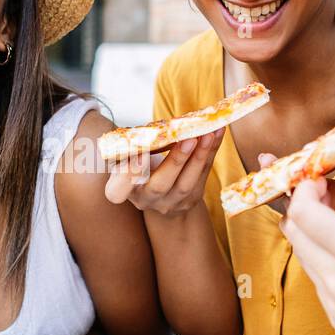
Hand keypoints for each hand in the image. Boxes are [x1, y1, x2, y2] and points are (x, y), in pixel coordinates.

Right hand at [104, 129, 223, 215]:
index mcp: (123, 189)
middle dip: (176, 161)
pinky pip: (203, 174)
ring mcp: (171, 203)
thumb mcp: (125, 162)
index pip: (117, 191)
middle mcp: (146, 200)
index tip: (136, 157)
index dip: (124, 177)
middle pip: (160, 185)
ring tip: (209, 134)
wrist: (160, 195)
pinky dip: (211, 152)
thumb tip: (143, 132)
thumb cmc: (139, 169)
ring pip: (187, 182)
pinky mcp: (191, 198)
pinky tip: (217, 133)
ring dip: (200, 156)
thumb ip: (128, 150)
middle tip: (189, 139)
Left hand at [278, 144, 334, 334]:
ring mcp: (334, 305)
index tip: (318, 179)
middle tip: (323, 193)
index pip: (303, 212)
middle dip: (303, 208)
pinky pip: (317, 281)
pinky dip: (324, 261)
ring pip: (303, 257)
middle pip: (295, 234)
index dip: (304, 190)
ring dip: (312, 234)